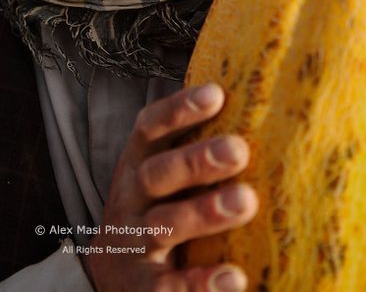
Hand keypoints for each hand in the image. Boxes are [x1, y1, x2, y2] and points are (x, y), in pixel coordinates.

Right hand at [82, 83, 256, 291]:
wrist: (111, 274)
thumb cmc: (156, 209)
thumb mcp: (162, 175)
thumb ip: (193, 149)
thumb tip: (254, 107)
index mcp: (138, 163)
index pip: (151, 128)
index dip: (179, 109)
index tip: (216, 93)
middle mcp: (132, 198)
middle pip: (157, 173)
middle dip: (195, 160)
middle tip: (238, 149)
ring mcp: (134, 242)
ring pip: (163, 224)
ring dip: (203, 212)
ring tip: (245, 201)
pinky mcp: (142, 287)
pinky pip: (168, 286)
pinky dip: (199, 283)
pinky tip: (234, 277)